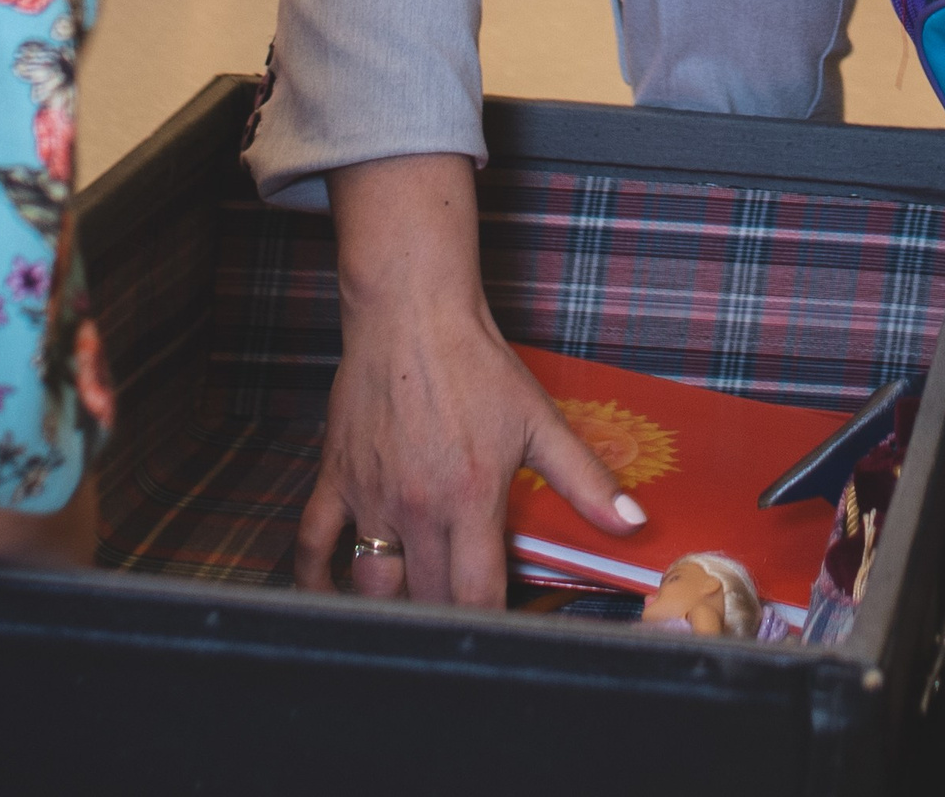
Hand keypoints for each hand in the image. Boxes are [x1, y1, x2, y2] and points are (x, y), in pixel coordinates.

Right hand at [294, 155, 645, 604]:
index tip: (506, 633)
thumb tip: (631, 521)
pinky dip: (315, 581)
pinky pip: (312, 546)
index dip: (494, 625)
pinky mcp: (336, 478)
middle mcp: (418, 508)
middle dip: (448, 621)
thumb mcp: (539, 420)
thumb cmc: (475, 362)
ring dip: (392, 610)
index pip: (479, 596)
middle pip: (428, 600)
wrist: (413, 312)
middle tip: (464, 622)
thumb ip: (585, 479)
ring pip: (372, 588)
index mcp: (471, 499)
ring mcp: (371, 497)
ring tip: (414, 614)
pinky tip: (331, 597)